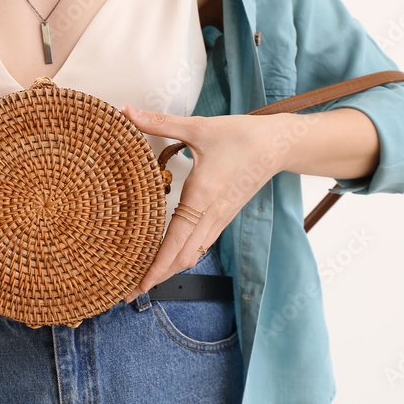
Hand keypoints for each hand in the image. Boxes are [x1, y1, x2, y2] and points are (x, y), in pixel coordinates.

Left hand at [119, 105, 287, 302]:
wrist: (278, 145)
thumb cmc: (241, 136)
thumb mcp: (198, 127)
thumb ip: (159, 121)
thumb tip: (125, 111)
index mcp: (203, 196)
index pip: (176, 241)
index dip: (156, 265)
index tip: (138, 284)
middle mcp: (211, 215)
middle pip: (181, 258)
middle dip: (155, 278)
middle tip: (126, 292)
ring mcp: (219, 219)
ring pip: (191, 255)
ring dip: (167, 270)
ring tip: (142, 281)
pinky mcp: (222, 217)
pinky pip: (199, 245)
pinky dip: (180, 258)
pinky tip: (165, 260)